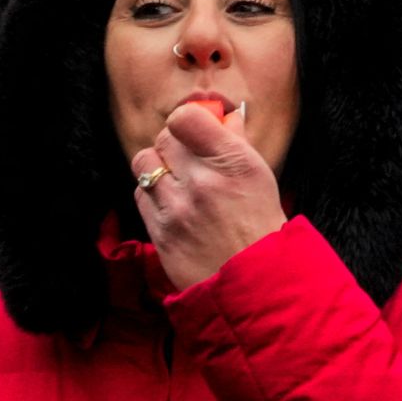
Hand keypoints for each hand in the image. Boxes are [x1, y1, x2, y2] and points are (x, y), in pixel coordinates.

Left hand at [127, 101, 287, 290]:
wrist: (255, 283)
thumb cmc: (261, 227)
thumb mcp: (260, 177)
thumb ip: (237, 142)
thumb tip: (223, 117)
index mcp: (233, 163)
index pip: (185, 117)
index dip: (187, 120)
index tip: (194, 129)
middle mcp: (202, 182)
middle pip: (164, 138)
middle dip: (174, 144)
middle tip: (187, 157)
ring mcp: (177, 209)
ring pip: (144, 163)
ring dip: (158, 166)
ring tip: (175, 180)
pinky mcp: (159, 233)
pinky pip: (140, 195)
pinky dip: (152, 194)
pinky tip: (171, 204)